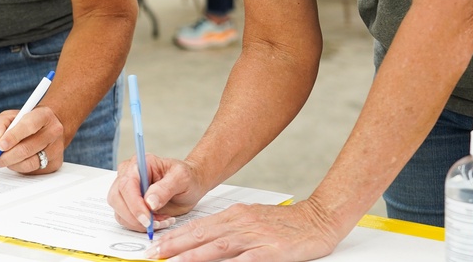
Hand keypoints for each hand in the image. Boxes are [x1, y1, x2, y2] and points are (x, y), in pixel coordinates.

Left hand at [0, 105, 64, 174]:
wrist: (46, 128)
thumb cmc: (26, 122)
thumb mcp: (9, 117)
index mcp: (44, 115)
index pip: (29, 126)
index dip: (13, 137)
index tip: (0, 146)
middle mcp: (54, 131)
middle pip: (27, 148)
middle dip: (7, 156)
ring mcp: (56, 148)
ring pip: (30, 163)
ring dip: (12, 164)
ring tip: (4, 159)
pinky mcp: (55, 163)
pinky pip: (33, 171)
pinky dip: (20, 168)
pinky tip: (17, 161)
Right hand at [108, 155, 205, 233]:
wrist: (190, 185)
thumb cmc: (186, 177)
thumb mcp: (182, 178)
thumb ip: (166, 188)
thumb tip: (149, 202)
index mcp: (140, 164)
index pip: (127, 184)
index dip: (134, 204)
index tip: (147, 218)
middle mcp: (129, 175)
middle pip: (116, 198)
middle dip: (134, 217)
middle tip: (154, 224)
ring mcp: (127, 191)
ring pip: (119, 211)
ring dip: (138, 223)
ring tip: (161, 221)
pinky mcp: (129, 205)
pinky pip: (126, 220)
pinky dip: (140, 226)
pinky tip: (158, 222)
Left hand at [145, 199, 341, 261]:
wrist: (319, 218)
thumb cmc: (284, 224)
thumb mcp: (252, 220)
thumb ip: (228, 231)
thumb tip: (201, 244)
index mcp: (235, 215)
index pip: (198, 227)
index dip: (174, 237)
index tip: (155, 247)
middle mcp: (241, 223)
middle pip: (201, 236)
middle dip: (174, 247)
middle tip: (153, 255)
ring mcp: (256, 237)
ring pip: (217, 248)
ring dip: (192, 257)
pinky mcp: (272, 251)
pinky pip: (246, 260)